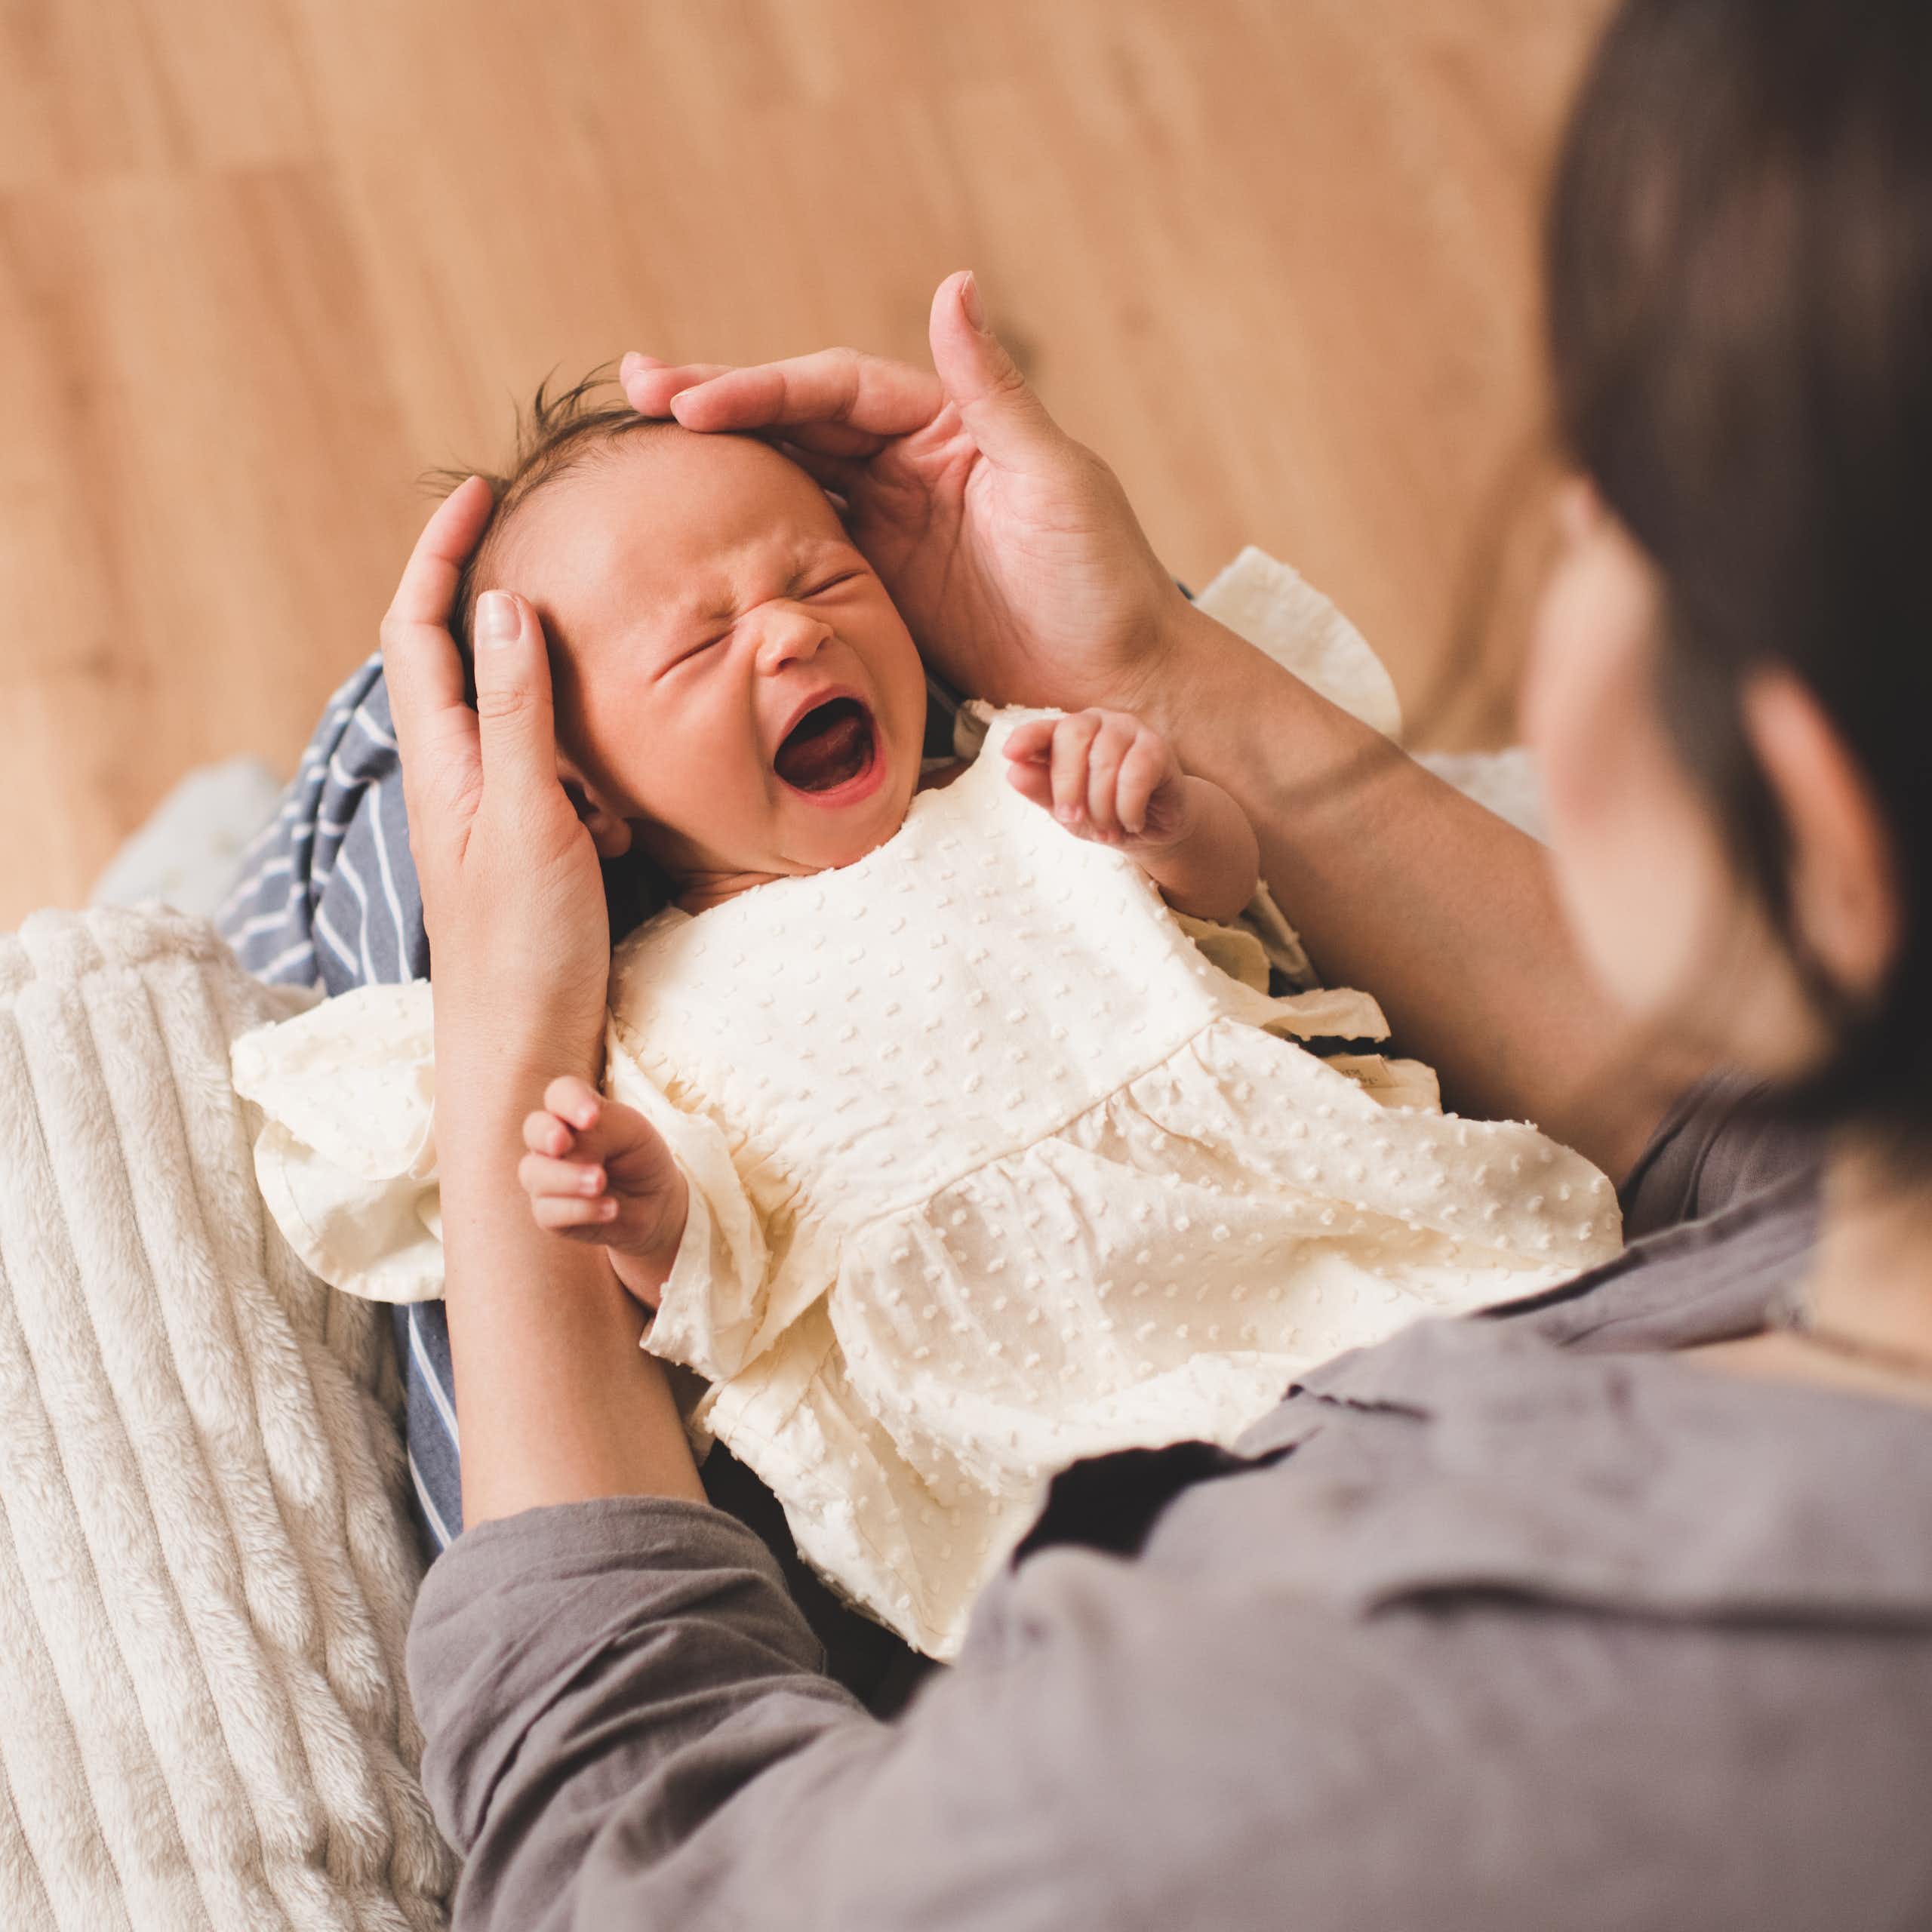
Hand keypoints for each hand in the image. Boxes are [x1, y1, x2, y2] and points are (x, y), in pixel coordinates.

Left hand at [381, 479, 611, 1077]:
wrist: (524, 1052)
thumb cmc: (525, 947)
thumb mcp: (531, 816)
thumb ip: (517, 712)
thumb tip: (501, 601)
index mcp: (443, 760)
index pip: (419, 626)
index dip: (439, 551)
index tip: (482, 490)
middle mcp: (455, 778)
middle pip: (450, 655)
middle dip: (487, 590)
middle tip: (548, 545)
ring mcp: (487, 813)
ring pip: (503, 709)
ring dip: (543, 673)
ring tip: (601, 661)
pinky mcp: (524, 846)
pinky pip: (546, 766)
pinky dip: (581, 749)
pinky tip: (621, 785)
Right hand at [519, 1076, 688, 1309]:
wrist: (659, 1212)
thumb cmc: (647, 1163)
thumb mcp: (637, 1136)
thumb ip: (606, 1127)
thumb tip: (571, 1138)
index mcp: (578, 1113)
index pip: (558, 1094)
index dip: (567, 1101)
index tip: (591, 1115)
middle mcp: (557, 1144)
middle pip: (533, 1130)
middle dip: (547, 1134)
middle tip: (568, 1141)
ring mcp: (547, 1180)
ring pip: (532, 1173)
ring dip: (567, 1179)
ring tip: (602, 1184)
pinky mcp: (551, 1216)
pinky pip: (546, 1213)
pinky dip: (578, 1212)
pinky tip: (607, 1210)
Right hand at [618, 272, 1195, 729]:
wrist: (1118, 683)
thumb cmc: (1103, 579)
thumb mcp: (1054, 478)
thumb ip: (994, 390)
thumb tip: (954, 283)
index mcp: (944, 426)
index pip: (834, 390)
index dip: (763, 388)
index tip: (692, 399)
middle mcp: (908, 466)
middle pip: (797, 422)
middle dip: (717, 403)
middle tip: (634, 388)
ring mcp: (888, 529)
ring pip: (789, 479)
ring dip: (722, 461)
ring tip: (643, 443)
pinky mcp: (878, 592)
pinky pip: (800, 550)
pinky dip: (749, 533)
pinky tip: (698, 527)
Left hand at [1003, 710, 1191, 849]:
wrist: (1153, 829)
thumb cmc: (1104, 813)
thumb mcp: (1068, 811)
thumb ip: (1042, 791)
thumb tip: (1013, 772)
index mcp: (1068, 735)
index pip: (1044, 729)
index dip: (1027, 737)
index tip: (1010, 754)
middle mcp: (1098, 723)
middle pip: (1073, 736)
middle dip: (1067, 784)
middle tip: (1070, 819)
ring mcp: (1129, 730)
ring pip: (1105, 759)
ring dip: (1101, 805)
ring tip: (1107, 831)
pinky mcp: (1158, 748)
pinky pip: (1136, 774)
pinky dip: (1128, 807)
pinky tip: (1131, 822)